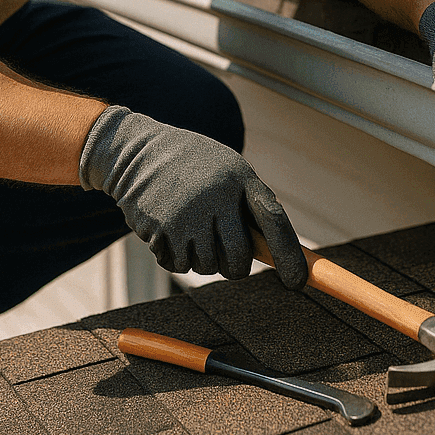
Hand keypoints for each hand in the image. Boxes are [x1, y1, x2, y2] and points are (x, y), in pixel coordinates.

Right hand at [78, 105, 308, 288]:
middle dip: (236, 266)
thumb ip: (248, 204)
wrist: (136, 152)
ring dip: (203, 258)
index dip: (290, 257)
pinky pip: (179, 265)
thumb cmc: (191, 165)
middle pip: (239, 260)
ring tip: (191, 227)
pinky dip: (177, 256)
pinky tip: (170, 229)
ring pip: (208, 267)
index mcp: (240, 179)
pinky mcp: (161, 231)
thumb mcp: (227, 170)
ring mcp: (187, 216)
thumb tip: (273, 251)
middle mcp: (217, 198)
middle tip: (226, 255)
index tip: (297, 282)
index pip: (274, 222)